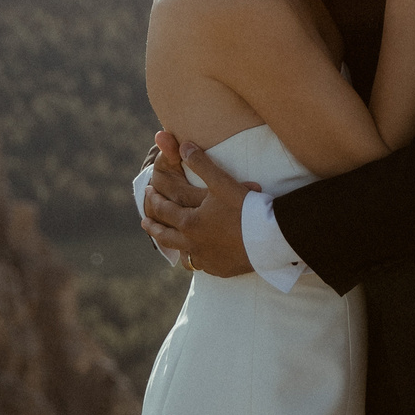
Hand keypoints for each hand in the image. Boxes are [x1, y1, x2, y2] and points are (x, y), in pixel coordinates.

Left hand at [140, 130, 258, 276]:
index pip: (164, 210)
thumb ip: (201, 163)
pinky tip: (199, 256)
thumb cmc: (245, 209)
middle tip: (145, 221)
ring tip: (169, 241)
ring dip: (173, 245)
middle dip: (154, 226)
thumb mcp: (221, 182)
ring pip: (182, 253)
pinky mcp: (220, 269)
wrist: (269, 239)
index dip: (154, 200)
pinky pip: (202, 265)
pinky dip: (197, 258)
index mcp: (190, 222)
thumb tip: (183, 145)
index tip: (147, 193)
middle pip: (165, 236)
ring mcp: (206, 259)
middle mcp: (193, 243)